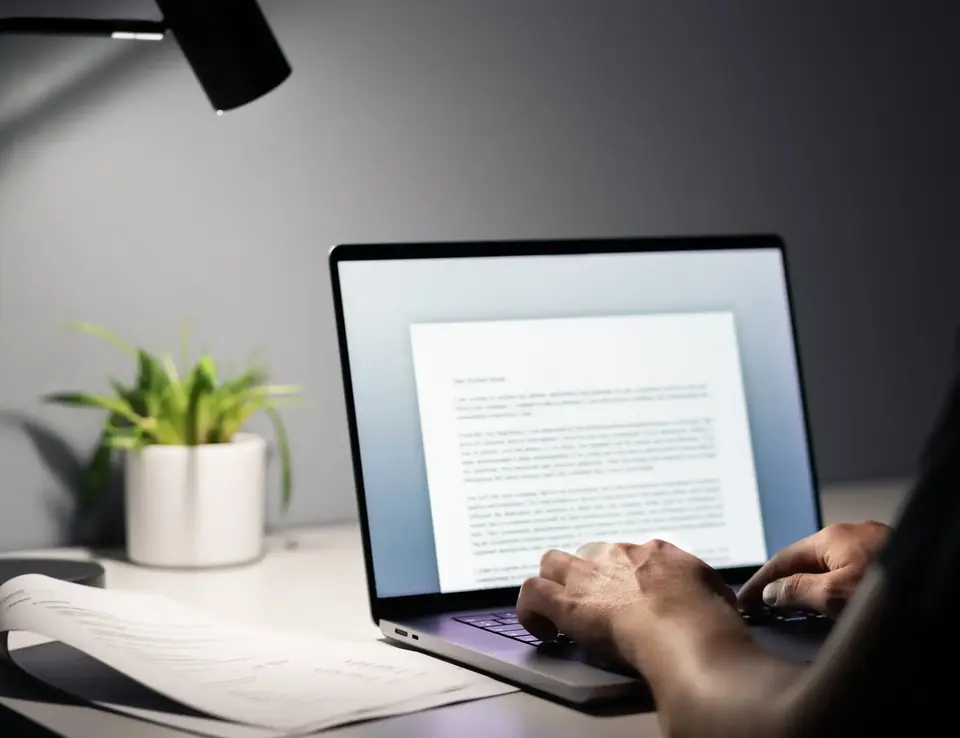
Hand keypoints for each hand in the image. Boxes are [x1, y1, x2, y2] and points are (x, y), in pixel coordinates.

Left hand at [516, 540, 740, 665]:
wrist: (685, 631)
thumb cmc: (706, 619)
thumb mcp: (714, 593)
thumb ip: (699, 590)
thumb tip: (704, 598)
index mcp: (654, 553)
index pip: (629, 556)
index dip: (626, 579)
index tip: (632, 601)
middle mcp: (617, 555)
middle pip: (589, 554)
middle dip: (589, 576)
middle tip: (598, 606)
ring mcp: (589, 576)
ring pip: (552, 562)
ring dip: (555, 584)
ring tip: (561, 613)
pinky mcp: (567, 602)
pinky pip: (532, 593)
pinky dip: (531, 611)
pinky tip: (543, 631)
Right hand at [738, 521, 890, 617]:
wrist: (947, 584)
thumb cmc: (893, 595)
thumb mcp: (834, 596)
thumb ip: (797, 591)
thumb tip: (772, 592)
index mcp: (832, 537)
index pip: (781, 559)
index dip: (759, 582)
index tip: (742, 601)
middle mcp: (851, 535)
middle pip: (805, 559)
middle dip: (783, 581)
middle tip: (764, 607)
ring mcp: (875, 545)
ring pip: (830, 565)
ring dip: (810, 585)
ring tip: (795, 609)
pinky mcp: (892, 560)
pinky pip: (850, 571)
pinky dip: (833, 586)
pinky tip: (835, 602)